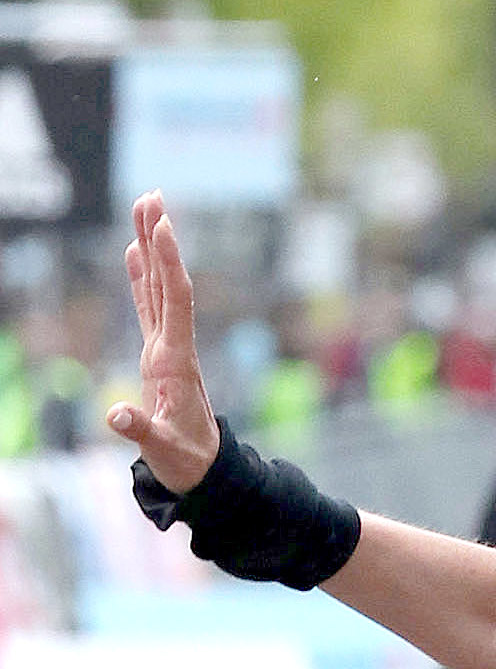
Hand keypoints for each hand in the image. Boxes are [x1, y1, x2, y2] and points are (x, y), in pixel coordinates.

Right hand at [106, 192, 220, 492]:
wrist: (205, 472)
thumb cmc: (186, 462)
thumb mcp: (162, 449)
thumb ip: (139, 430)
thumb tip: (116, 415)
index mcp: (176, 360)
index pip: (173, 300)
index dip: (167, 262)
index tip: (162, 225)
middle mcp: (174, 346)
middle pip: (166, 282)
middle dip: (159, 240)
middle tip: (152, 196)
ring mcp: (166, 348)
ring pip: (157, 288)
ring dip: (150, 249)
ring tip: (144, 209)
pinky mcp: (158, 356)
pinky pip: (147, 307)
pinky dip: (140, 277)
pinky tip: (134, 253)